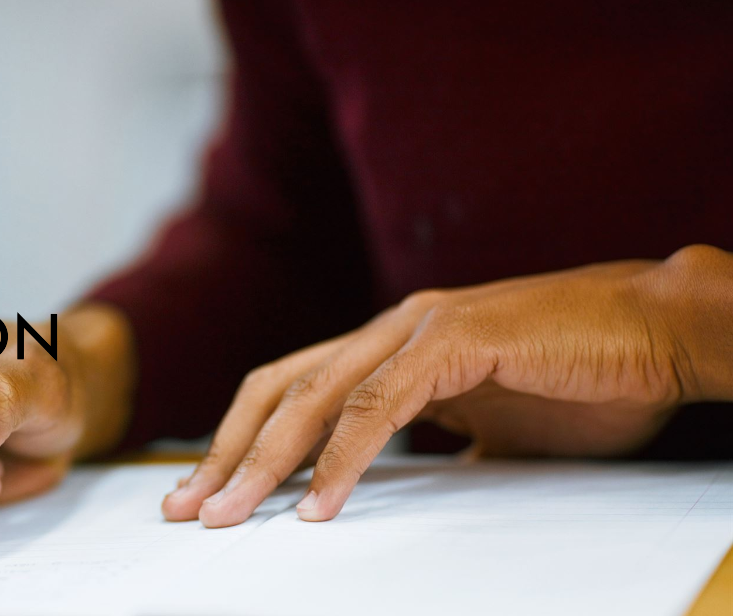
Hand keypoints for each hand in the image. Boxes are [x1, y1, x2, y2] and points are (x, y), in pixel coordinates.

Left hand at [162, 244, 732, 527]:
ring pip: (316, 397)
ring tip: (232, 517)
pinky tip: (321, 506)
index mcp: (389, 346)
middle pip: (278, 391)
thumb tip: (405, 480)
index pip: (291, 391)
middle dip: (226, 453)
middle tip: (187, 510)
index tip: (208, 495)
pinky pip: (382, 406)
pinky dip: (344, 458)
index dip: (241, 441)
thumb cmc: (582, 378)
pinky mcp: (456, 340)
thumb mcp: (489, 423)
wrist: (659, 332)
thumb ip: (435, 440)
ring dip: (266, 462)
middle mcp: (390, 330)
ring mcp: (420, 329)